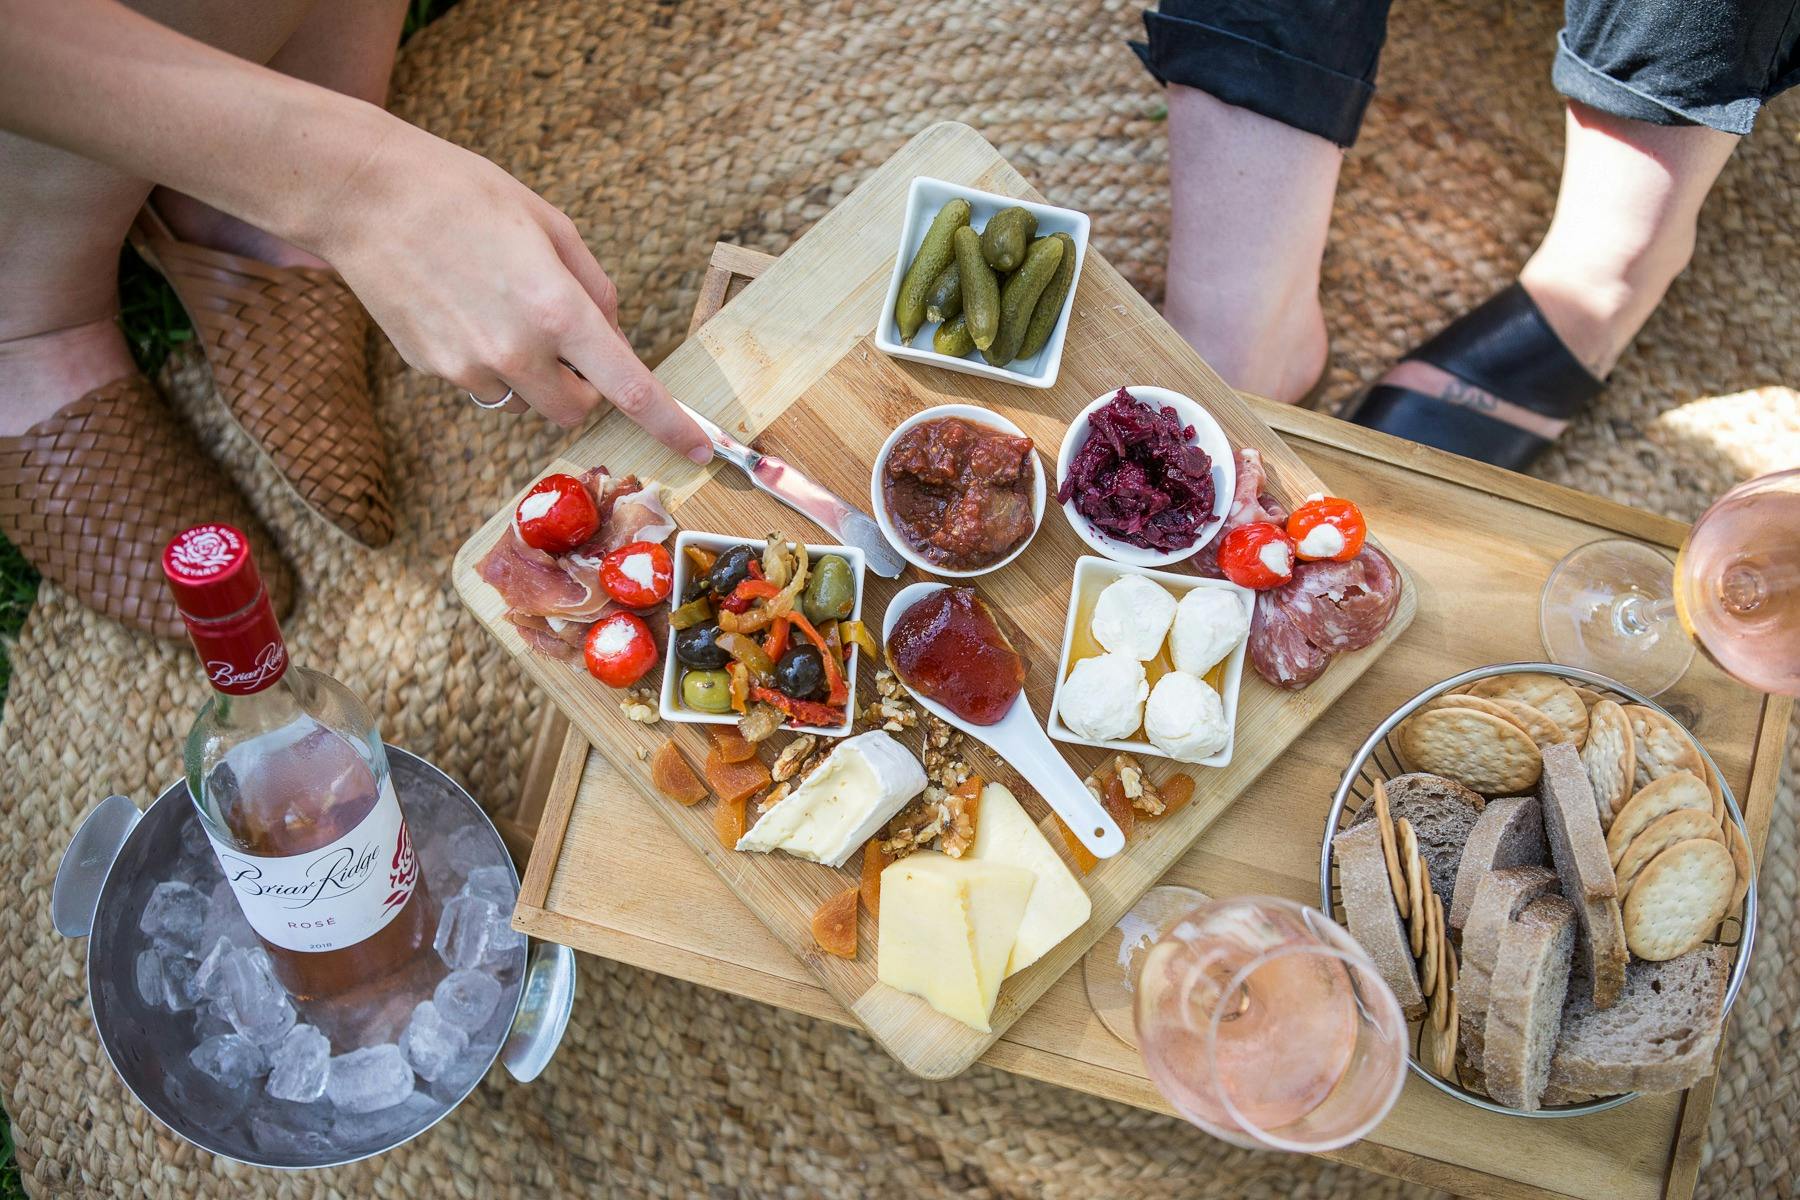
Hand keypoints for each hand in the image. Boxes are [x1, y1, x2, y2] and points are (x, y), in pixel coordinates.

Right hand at [311, 120, 710, 462]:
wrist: (365, 195)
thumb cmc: (465, 196)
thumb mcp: (552, 226)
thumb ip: (595, 289)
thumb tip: (614, 340)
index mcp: (558, 310)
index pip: (630, 389)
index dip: (671, 425)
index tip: (699, 449)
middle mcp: (517, 352)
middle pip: (575, 410)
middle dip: (583, 387)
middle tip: (565, 339)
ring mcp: (471, 367)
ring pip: (525, 400)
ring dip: (532, 374)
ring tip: (498, 306)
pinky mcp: (434, 370)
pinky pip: (481, 383)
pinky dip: (487, 360)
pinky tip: (461, 305)